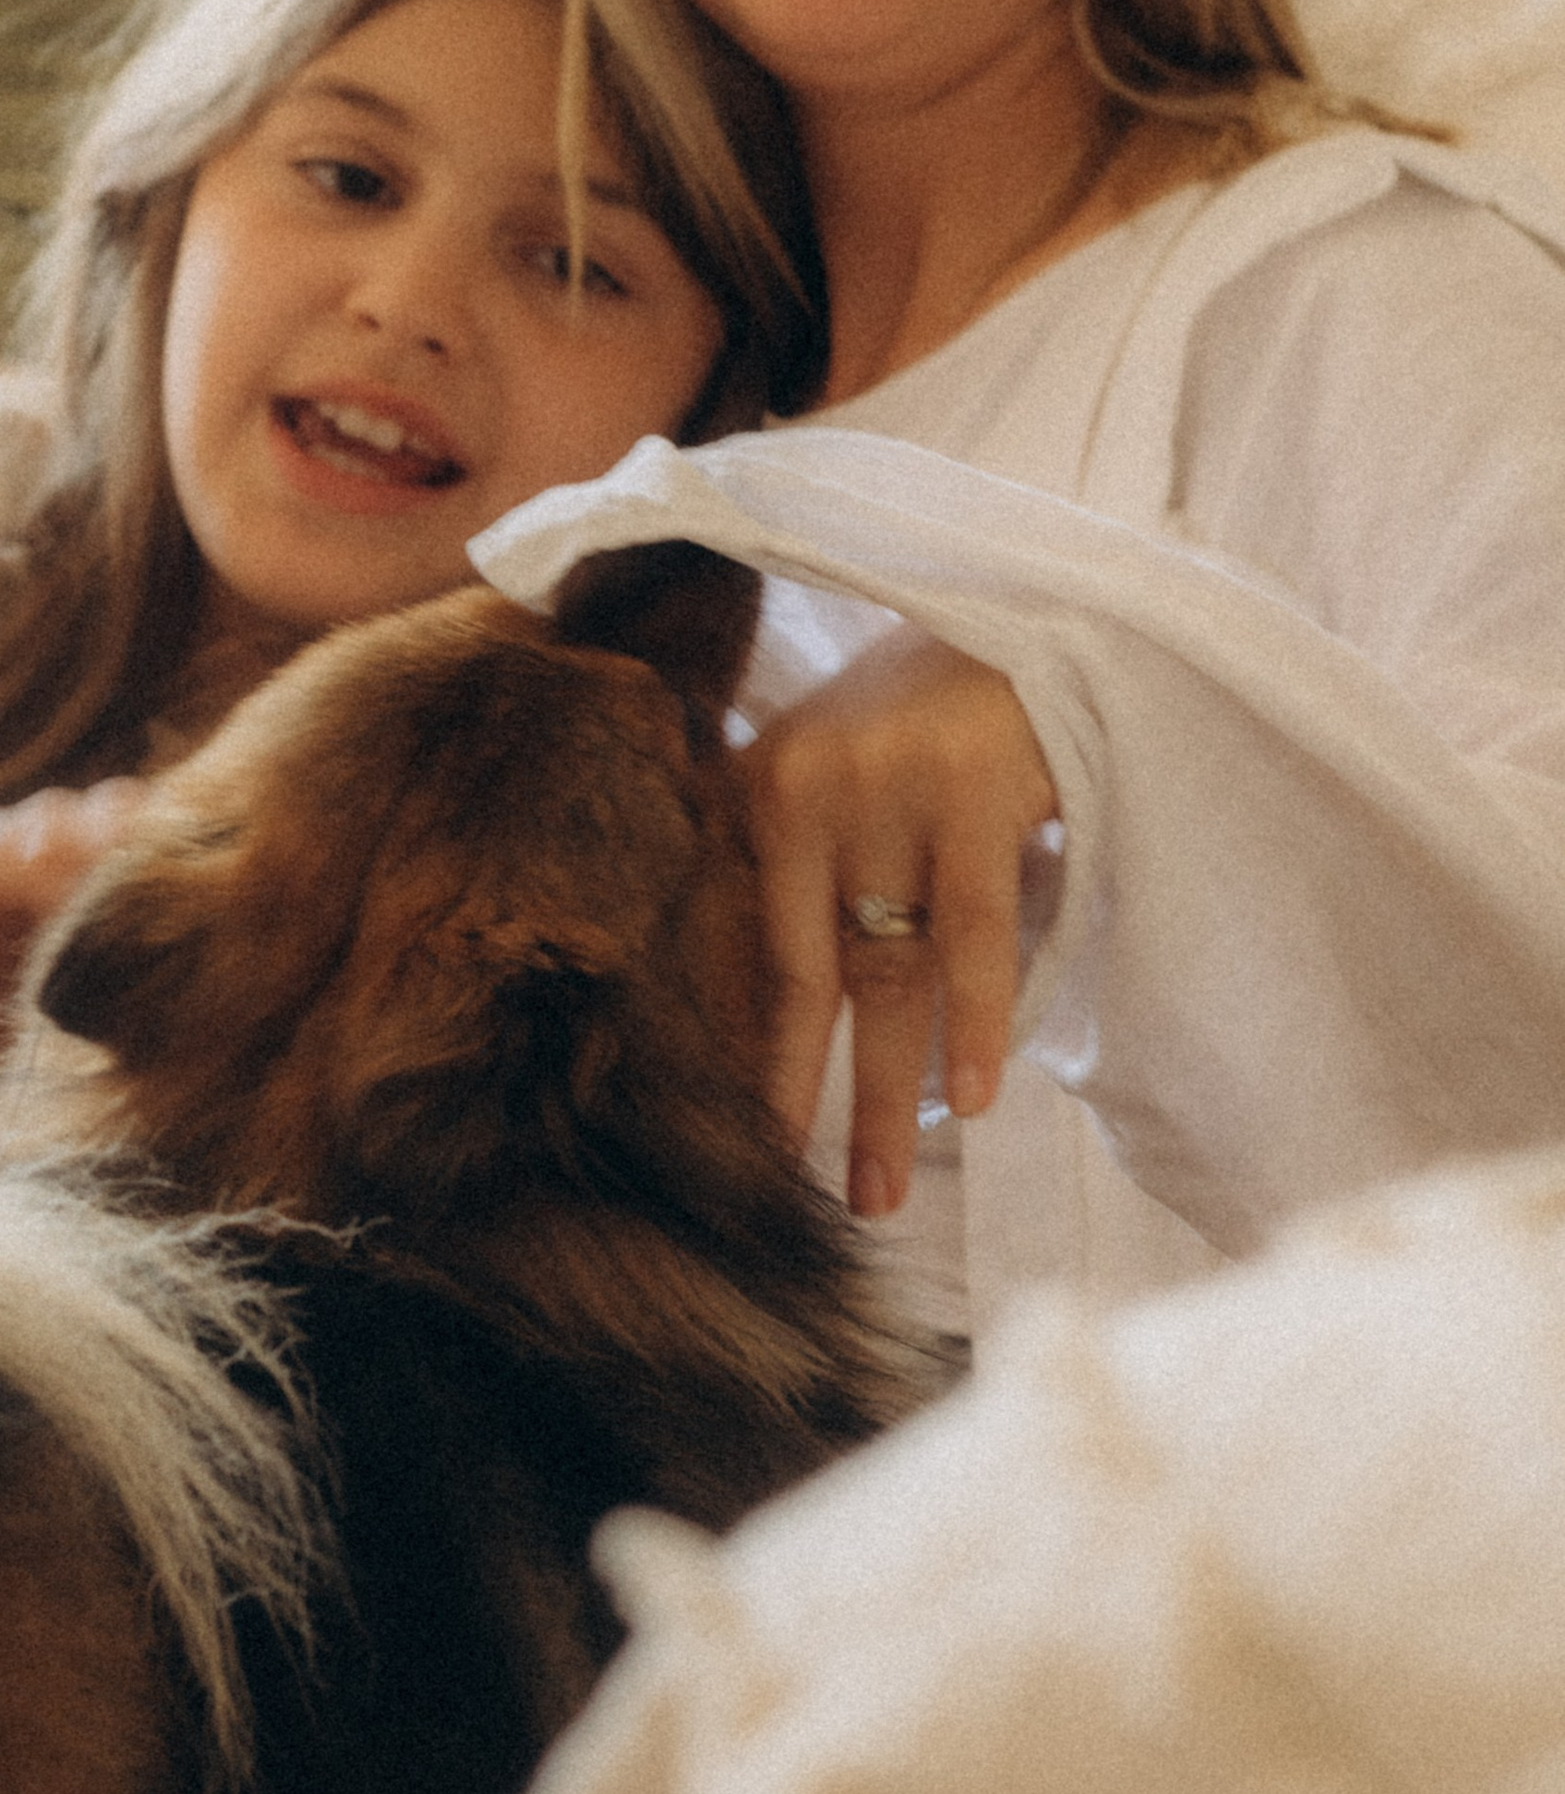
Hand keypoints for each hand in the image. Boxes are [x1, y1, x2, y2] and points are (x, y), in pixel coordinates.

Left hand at [738, 627, 1057, 1216]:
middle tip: (789, 1192)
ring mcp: (883, 791)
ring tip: (881, 1194)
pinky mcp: (965, 792)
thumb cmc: (947, 698)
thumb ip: (821, 855)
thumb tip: (801, 999)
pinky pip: (971, 937)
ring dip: (887, 1096)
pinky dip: (974, 1022)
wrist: (1042, 599)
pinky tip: (970, 1103)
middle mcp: (803, 790)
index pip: (755, 948)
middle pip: (805, 978)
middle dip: (801, 1094)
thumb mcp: (855, 762)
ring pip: (887, 975)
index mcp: (762, 787)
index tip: (750, 1137)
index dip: (756, 1047)